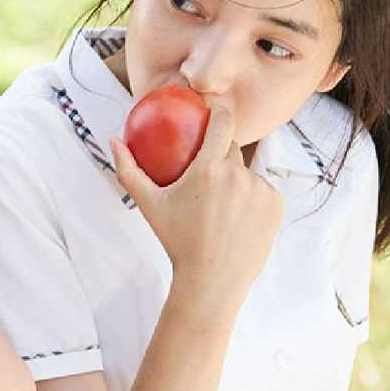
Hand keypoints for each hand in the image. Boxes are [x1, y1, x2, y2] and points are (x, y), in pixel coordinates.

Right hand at [110, 102, 283, 317]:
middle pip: (231, 150)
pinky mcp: (276, 205)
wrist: (213, 280)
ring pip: (246, 173)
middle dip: (219, 157)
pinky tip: (238, 219)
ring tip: (220, 209)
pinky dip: (251, 199)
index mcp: (208, 170)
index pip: (222, 122)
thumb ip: (129, 170)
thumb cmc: (177, 241)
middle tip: (207, 178)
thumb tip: (114, 140)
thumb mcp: (149, 205)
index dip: (219, 111)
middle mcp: (238, 176)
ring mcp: (260, 190)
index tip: (213, 110)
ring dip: (235, 181)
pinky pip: (262, 191)